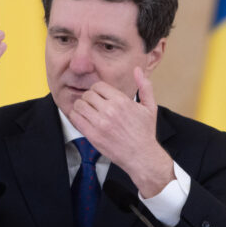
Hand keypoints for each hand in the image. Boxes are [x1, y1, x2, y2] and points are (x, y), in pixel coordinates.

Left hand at [69, 67, 173, 197]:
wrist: (141, 156)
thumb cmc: (145, 132)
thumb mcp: (149, 107)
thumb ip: (144, 86)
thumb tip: (137, 70)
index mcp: (121, 101)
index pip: (98, 86)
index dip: (96, 90)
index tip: (99, 97)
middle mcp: (109, 110)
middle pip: (87, 95)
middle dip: (88, 99)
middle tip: (92, 106)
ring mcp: (100, 123)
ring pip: (79, 105)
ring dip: (80, 107)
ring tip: (86, 112)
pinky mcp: (93, 135)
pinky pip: (76, 119)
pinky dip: (76, 117)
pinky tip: (83, 120)